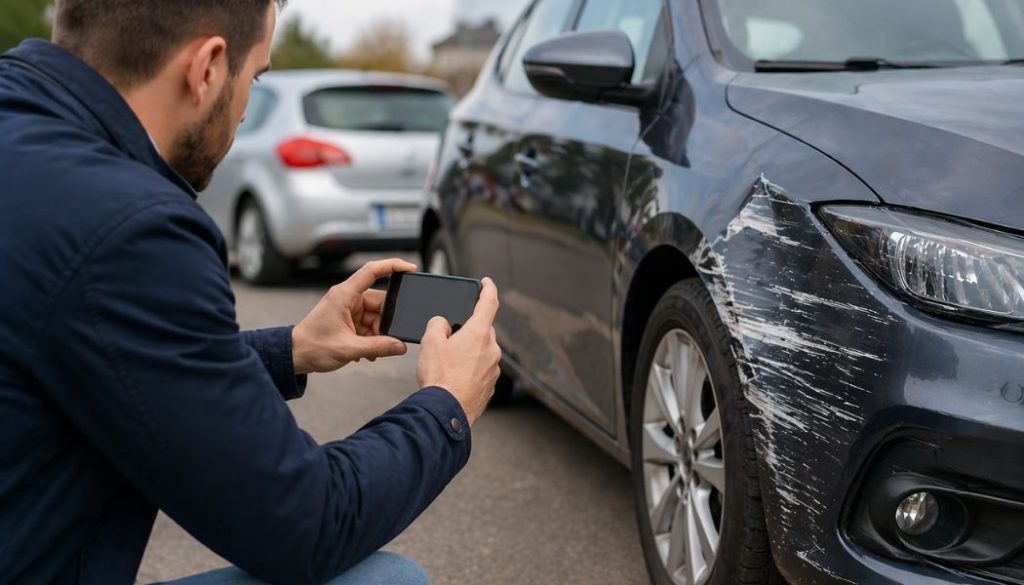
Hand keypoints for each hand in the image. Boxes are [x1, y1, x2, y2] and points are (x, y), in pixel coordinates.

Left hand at [292, 259, 416, 374]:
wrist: (294, 356)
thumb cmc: (312, 347)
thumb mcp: (348, 349)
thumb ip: (378, 347)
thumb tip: (400, 346)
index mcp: (344, 295)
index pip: (372, 271)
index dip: (393, 265)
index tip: (410, 268)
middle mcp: (347, 298)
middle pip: (379, 302)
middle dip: (385, 322)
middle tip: (386, 340)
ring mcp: (348, 308)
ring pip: (375, 316)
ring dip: (377, 333)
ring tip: (370, 350)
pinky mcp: (348, 319)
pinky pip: (368, 324)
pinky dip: (371, 337)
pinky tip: (366, 351)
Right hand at [417, 277, 501, 425]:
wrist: (446, 412)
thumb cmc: (439, 378)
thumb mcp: (430, 343)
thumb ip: (438, 324)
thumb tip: (443, 324)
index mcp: (479, 334)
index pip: (489, 302)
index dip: (488, 289)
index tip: (487, 283)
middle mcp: (491, 350)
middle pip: (483, 330)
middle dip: (469, 330)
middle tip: (449, 339)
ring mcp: (493, 369)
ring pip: (482, 351)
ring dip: (469, 352)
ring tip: (448, 365)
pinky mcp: (490, 385)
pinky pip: (481, 370)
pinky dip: (470, 369)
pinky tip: (454, 378)